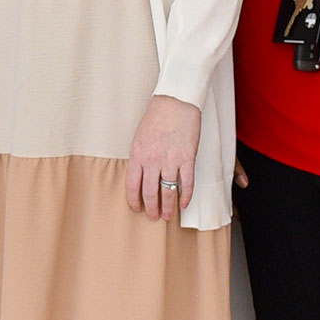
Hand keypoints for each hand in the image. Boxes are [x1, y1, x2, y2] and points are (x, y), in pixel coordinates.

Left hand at [125, 95, 200, 222]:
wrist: (175, 103)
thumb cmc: (156, 117)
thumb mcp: (139, 137)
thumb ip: (139, 157)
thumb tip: (139, 174)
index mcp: (137, 155)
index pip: (132, 185)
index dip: (134, 200)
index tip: (136, 208)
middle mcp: (152, 161)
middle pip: (150, 192)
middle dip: (151, 208)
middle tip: (153, 217)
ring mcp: (170, 160)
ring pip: (168, 192)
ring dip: (167, 207)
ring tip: (167, 216)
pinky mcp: (187, 158)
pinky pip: (186, 183)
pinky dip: (186, 196)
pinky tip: (184, 204)